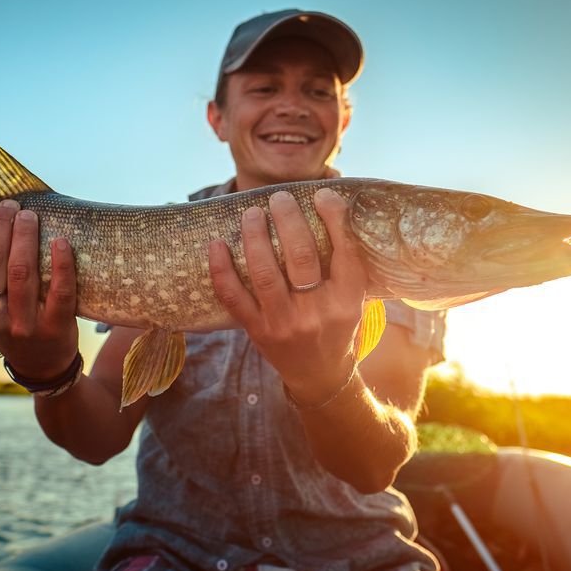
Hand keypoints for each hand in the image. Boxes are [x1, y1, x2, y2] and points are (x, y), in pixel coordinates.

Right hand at [0, 199, 78, 380]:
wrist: (42, 364)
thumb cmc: (10, 323)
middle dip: (1, 224)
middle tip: (12, 206)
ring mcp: (23, 324)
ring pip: (22, 270)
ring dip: (26, 235)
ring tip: (30, 216)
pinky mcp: (55, 327)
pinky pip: (60, 290)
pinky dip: (62, 262)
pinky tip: (61, 241)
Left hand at [208, 188, 368, 404]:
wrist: (318, 375)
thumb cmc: (336, 328)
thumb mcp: (353, 300)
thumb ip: (344, 264)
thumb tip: (330, 206)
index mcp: (347, 302)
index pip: (344, 252)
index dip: (334, 218)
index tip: (322, 195)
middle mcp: (316, 313)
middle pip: (301, 256)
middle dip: (288, 220)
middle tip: (279, 198)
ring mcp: (284, 323)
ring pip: (265, 272)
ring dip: (255, 237)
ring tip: (252, 213)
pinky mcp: (257, 331)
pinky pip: (233, 297)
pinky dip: (221, 269)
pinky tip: (217, 244)